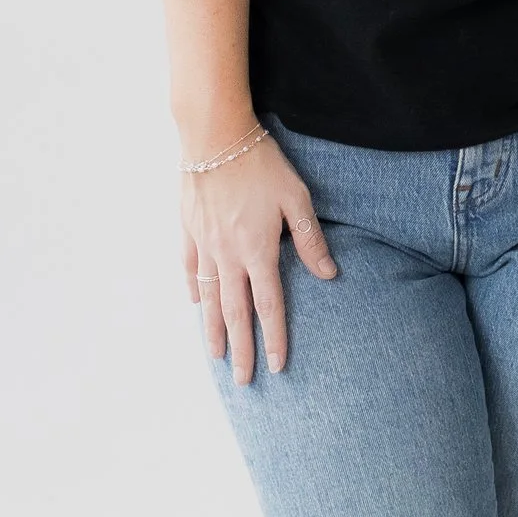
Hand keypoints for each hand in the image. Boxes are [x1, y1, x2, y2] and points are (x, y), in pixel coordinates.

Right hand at [183, 133, 336, 382]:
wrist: (214, 135)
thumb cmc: (260, 163)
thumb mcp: (296, 198)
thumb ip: (310, 239)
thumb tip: (329, 274)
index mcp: (258, 251)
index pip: (269, 306)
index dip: (274, 339)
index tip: (276, 367)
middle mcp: (229, 255)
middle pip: (235, 313)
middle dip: (241, 350)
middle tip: (243, 381)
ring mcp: (204, 244)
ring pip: (207, 298)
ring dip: (213, 330)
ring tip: (217, 356)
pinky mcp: (188, 229)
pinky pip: (189, 267)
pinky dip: (192, 289)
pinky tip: (194, 304)